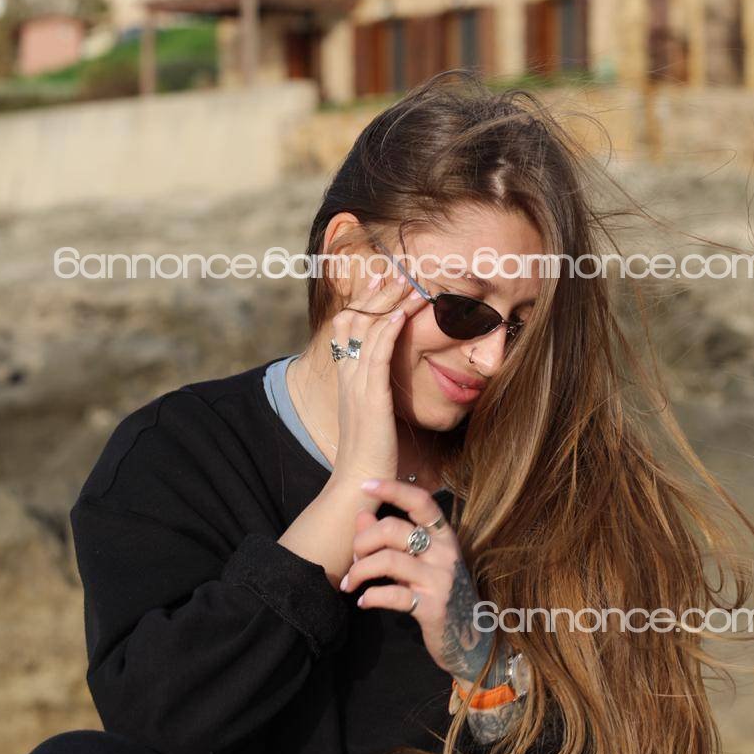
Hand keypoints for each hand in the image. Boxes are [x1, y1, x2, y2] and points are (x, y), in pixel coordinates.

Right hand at [330, 267, 428, 484]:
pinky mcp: (371, 396)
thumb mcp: (370, 415)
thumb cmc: (371, 454)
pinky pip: (378, 354)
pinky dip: (389, 330)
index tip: (376, 282)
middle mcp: (348, 376)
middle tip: (392, 271)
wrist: (359, 482)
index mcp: (347, 379)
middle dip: (374, 295)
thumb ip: (374, 395)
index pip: (347, 329)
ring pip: (368, 332)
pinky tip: (402, 313)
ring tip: (407, 282)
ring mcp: (357, 385)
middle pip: (356, 322)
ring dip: (388, 304)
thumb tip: (385, 386)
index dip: (361, 303)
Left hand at [340, 479, 497, 685]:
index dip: (393, 488)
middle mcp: (444, 552)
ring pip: (388, 560)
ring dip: (360, 570)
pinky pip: (392, 595)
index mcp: (444, 535)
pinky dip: (371, 596)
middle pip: (393, 529)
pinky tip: (363, 601)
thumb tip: (361, 514)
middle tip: (354, 558)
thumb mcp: (420, 560)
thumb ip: (391, 537)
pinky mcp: (432, 607)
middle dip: (363, 541)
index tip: (366, 485)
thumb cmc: (439, 591)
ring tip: (351, 582)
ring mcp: (439, 580)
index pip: (421, 501)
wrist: (470, 637)